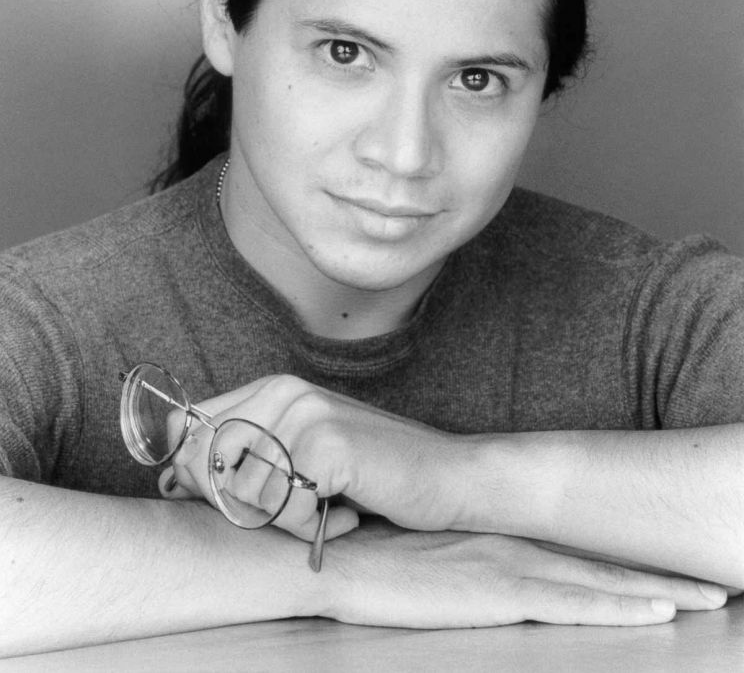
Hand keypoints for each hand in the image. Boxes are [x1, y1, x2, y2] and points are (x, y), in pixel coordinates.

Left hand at [160, 374, 462, 539]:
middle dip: (238, 503)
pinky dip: (311, 527)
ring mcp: (307, 415)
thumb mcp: (301, 454)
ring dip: (283, 519)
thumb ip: (244, 454)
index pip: (190, 426)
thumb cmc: (374, 470)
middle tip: (291, 507)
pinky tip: (346, 512)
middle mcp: (285, 391)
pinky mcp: (328, 445)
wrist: (447, 475)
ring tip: (325, 507)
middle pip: (206, 463)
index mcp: (274, 387)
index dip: (192, 472)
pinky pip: (285, 509)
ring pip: (244, 492)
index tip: (225, 498)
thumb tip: (171, 479)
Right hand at [321, 519, 729, 627]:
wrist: (333, 554)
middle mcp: (511, 544)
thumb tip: (462, 560)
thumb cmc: (366, 552)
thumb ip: (451, 551)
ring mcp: (509, 567)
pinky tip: (657, 613)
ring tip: (707, 598)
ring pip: (602, 580)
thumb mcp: (418, 547)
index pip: (570, 543)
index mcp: (495, 532)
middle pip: (599, 559)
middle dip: (658, 572)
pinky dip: (621, 605)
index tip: (659, 560)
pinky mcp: (499, 594)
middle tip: (711, 582)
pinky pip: (575, 605)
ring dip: (657, 590)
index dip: (617, 551)